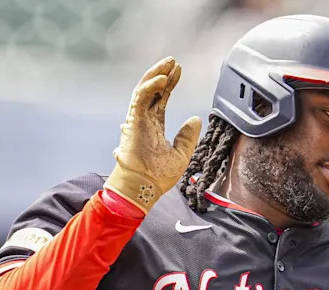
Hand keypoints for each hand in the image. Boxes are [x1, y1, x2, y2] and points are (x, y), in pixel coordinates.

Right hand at [103, 57, 202, 211]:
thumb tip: (195, 119)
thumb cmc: (158, 176)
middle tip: (173, 63)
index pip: (161, 99)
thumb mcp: (181, 154)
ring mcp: (138, 119)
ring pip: (144, 90)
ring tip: (168, 64)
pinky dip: (151, 86)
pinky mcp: (134, 121)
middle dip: (163, 75)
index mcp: (153, 126)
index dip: (169, 85)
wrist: (144, 187)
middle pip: (153, 91)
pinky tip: (162, 79)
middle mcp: (144, 120)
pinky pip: (141, 98)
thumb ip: (187, 137)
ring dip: (156, 75)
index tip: (178, 72)